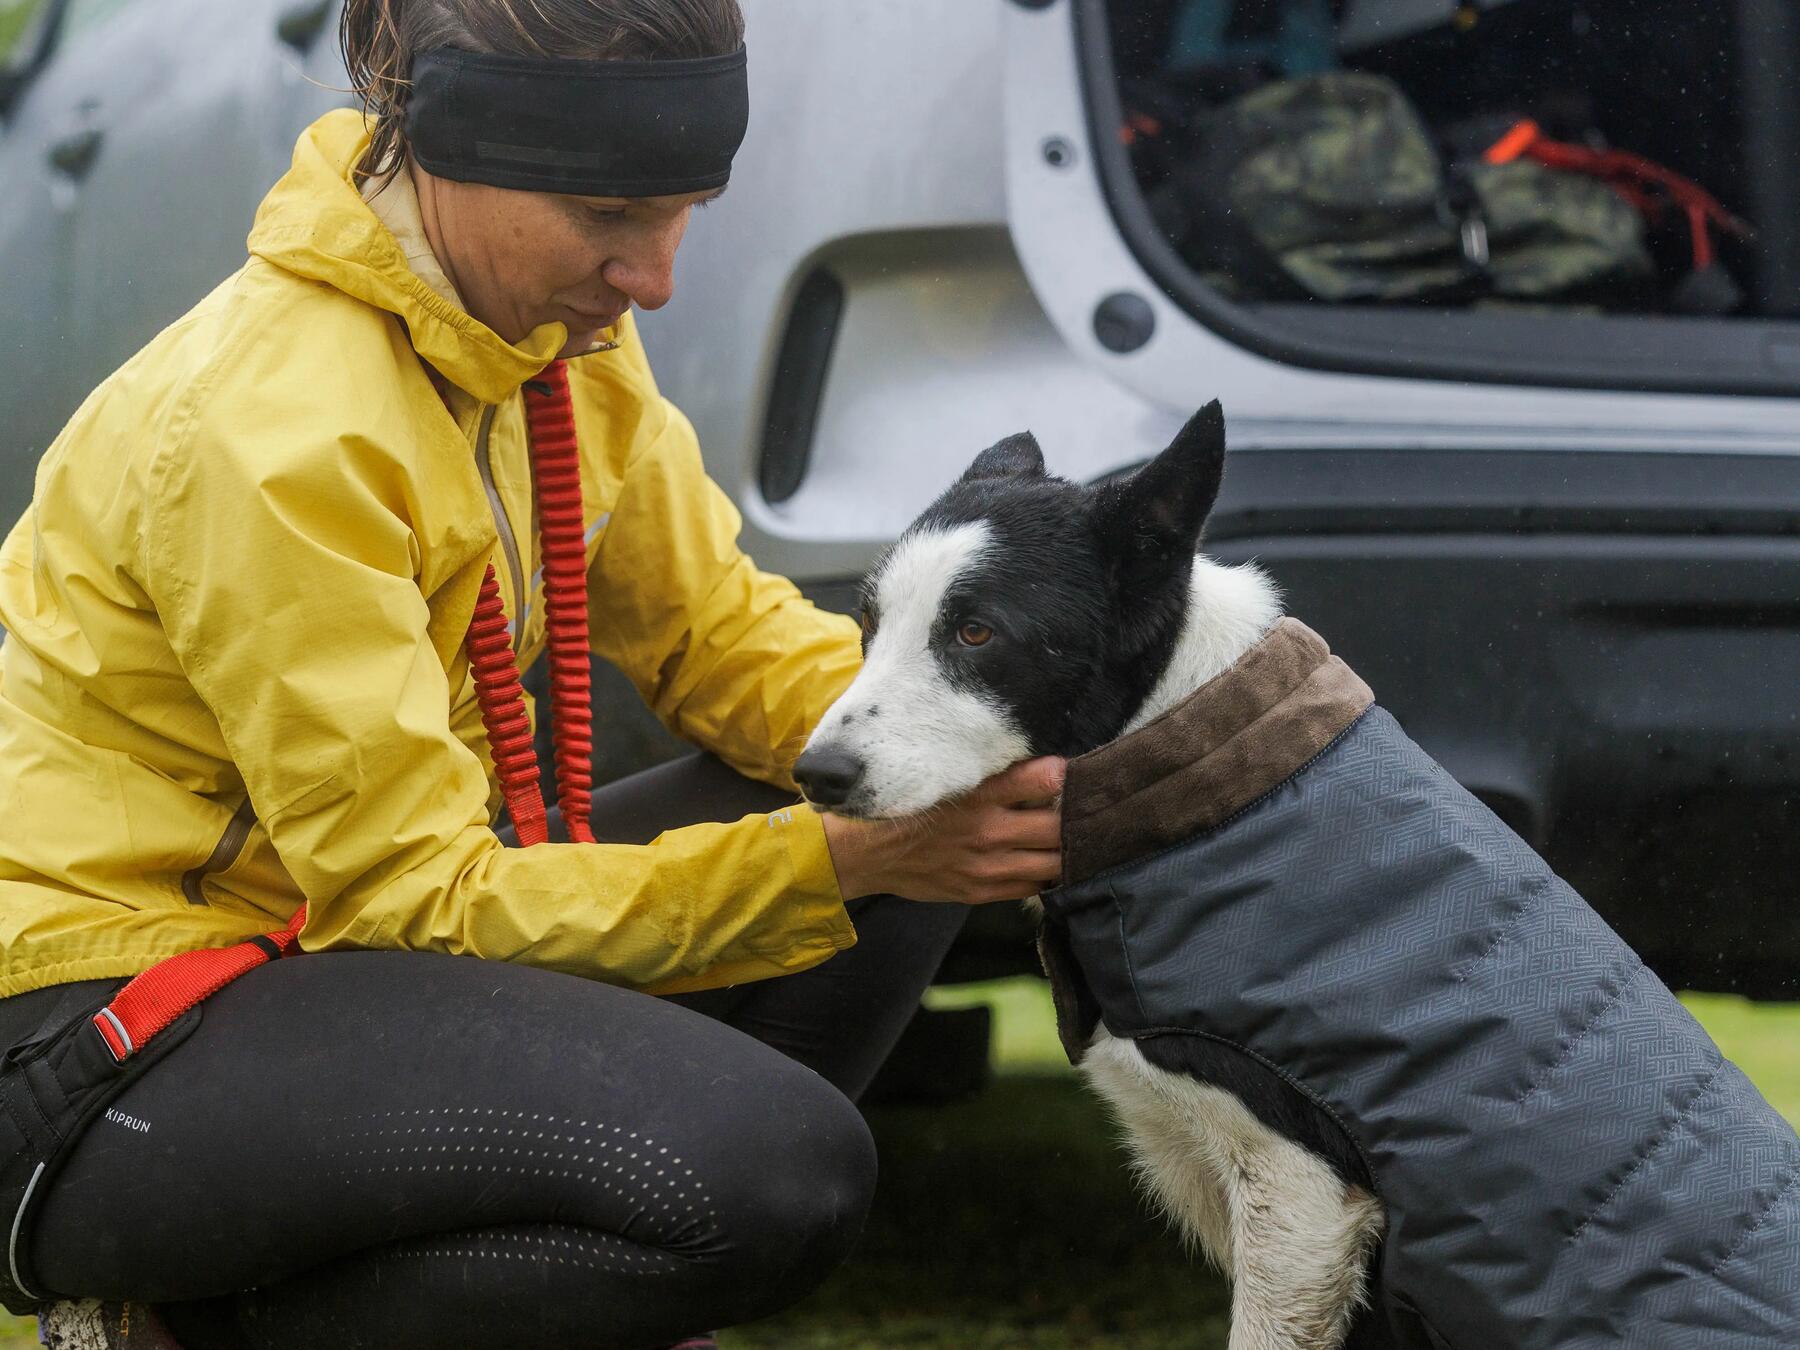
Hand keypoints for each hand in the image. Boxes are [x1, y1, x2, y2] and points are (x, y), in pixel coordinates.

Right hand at [818, 757, 1065, 904]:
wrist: (869, 853)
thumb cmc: (909, 809)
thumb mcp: (947, 778)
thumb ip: (992, 775)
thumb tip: (1041, 768)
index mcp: (980, 794)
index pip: (1046, 780)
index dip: (1068, 776)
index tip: (1078, 773)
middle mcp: (989, 831)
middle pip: (1059, 827)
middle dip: (1076, 818)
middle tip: (1086, 810)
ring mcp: (988, 867)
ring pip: (1055, 862)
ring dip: (1068, 850)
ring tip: (1074, 839)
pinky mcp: (981, 892)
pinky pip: (1033, 888)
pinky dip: (1047, 876)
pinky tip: (1047, 864)